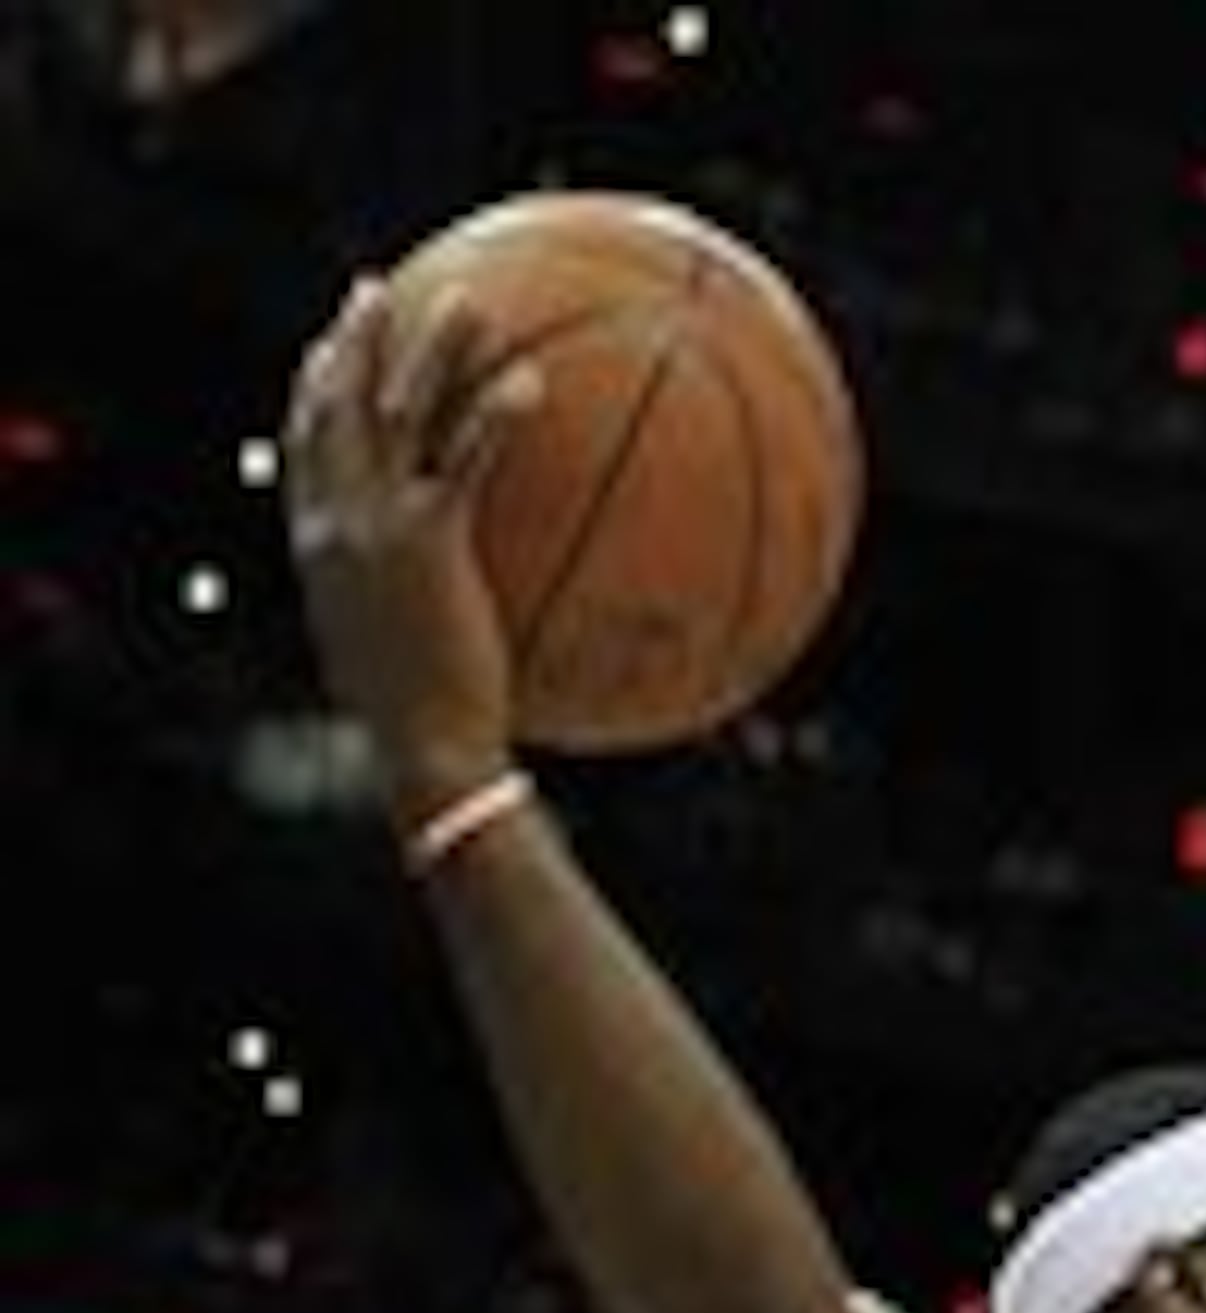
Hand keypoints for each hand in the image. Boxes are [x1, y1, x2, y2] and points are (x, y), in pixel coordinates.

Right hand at [282, 267, 536, 801]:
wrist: (426, 757)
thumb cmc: (424, 732)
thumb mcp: (398, 661)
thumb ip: (407, 612)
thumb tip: (445, 614)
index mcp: (318, 549)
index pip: (302, 449)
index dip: (311, 391)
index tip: (328, 349)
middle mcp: (335, 525)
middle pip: (336, 406)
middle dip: (353, 341)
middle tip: (376, 292)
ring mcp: (375, 527)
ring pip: (400, 410)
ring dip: (432, 348)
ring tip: (469, 305)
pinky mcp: (427, 541)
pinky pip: (466, 458)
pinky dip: (495, 414)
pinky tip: (533, 385)